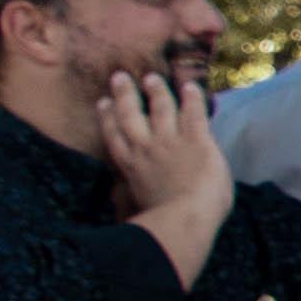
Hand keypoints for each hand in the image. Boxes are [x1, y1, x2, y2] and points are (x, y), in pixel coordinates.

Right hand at [91, 68, 234, 278]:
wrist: (186, 218)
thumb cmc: (164, 223)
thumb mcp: (137, 209)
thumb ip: (129, 201)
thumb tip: (118, 215)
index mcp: (130, 167)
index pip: (114, 135)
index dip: (108, 116)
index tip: (104, 102)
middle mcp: (146, 149)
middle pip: (130, 114)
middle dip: (125, 94)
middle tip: (120, 77)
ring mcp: (170, 142)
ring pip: (160, 107)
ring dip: (156, 90)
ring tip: (153, 78)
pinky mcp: (196, 140)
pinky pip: (193, 112)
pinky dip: (192, 98)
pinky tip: (191, 86)